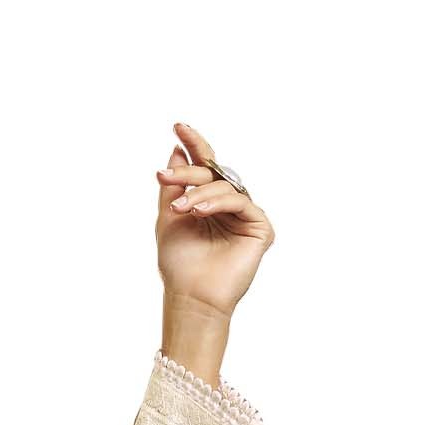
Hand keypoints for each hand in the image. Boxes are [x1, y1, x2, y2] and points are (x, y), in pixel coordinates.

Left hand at [155, 120, 273, 321]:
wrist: (190, 298)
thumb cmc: (179, 265)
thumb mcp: (169, 218)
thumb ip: (174, 186)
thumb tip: (176, 150)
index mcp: (209, 202)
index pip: (204, 167)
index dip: (194, 145)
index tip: (177, 126)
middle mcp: (229, 206)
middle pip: (214, 173)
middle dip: (189, 172)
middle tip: (166, 176)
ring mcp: (246, 216)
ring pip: (226, 186)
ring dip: (199, 193)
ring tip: (180, 209)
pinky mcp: (260, 228)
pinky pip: (241, 201)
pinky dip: (218, 203)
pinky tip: (198, 211)